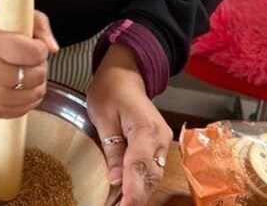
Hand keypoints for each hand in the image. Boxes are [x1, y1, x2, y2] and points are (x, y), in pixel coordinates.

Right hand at [0, 11, 58, 118]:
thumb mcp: (10, 17)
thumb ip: (38, 24)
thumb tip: (52, 47)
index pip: (32, 52)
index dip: (40, 49)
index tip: (35, 45)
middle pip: (34, 76)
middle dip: (39, 66)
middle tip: (30, 60)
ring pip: (32, 95)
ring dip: (36, 84)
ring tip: (25, 73)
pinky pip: (24, 109)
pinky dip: (28, 99)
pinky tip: (19, 87)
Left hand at [87, 45, 172, 205]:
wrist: (126, 74)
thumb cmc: (110, 90)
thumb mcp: (102, 116)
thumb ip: (112, 147)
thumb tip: (116, 179)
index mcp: (146, 129)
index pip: (139, 167)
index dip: (132, 191)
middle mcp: (161, 138)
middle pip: (150, 176)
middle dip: (136, 197)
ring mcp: (164, 142)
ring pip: (154, 176)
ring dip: (139, 193)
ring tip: (121, 205)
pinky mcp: (160, 146)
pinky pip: (153, 169)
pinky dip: (142, 184)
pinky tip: (128, 194)